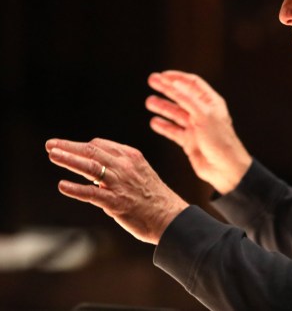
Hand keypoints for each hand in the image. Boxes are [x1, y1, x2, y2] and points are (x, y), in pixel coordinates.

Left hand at [46, 137, 188, 244]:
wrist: (171, 217)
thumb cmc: (155, 198)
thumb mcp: (141, 173)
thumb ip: (120, 168)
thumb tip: (95, 171)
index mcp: (132, 157)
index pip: (100, 145)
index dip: (80, 145)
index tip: (66, 147)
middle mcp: (125, 166)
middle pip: (92, 151)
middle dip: (69, 146)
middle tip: (50, 144)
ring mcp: (120, 184)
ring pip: (90, 167)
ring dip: (69, 159)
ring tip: (52, 155)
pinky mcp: (117, 202)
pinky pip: (92, 193)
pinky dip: (75, 189)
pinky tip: (62, 185)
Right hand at [145, 70, 251, 194]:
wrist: (225, 169)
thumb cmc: (220, 140)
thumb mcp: (204, 116)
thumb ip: (188, 99)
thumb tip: (175, 83)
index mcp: (210, 103)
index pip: (192, 84)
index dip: (178, 78)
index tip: (163, 75)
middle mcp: (202, 113)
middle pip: (182, 96)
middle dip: (166, 88)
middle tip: (151, 81)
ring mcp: (196, 127)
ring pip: (176, 113)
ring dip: (163, 107)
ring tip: (149, 102)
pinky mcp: (190, 141)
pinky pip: (174, 131)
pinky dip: (164, 126)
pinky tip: (154, 122)